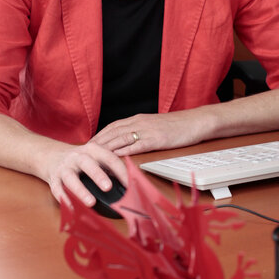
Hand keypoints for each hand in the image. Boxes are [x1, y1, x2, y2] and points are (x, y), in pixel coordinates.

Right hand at [43, 138, 127, 207]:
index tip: (129, 185)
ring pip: (71, 178)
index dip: (120, 171)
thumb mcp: (95, 158)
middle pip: (88, 164)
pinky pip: (58, 190)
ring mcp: (64, 168)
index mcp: (92, 150)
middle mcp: (77, 157)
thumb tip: (127, 185)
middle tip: (108, 187)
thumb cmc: (80, 160)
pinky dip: (65, 200)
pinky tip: (72, 209)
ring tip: (90, 202)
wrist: (51, 156)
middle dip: (98, 175)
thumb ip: (109, 168)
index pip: (109, 158)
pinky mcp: (53, 179)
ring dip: (81, 191)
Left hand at [92, 109, 211, 155]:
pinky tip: (114, 159)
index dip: (99, 136)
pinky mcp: (155, 139)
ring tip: (92, 157)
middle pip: (111, 132)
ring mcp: (146, 130)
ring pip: (120, 138)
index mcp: (138, 119)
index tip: (87, 145)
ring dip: (104, 148)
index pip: (112, 127)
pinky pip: (135, 146)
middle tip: (82, 153)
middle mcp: (139, 123)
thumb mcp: (155, 126)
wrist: (196, 121)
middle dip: (96, 143)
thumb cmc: (178, 126)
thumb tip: (130, 142)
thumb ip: (142, 132)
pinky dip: (122, 152)